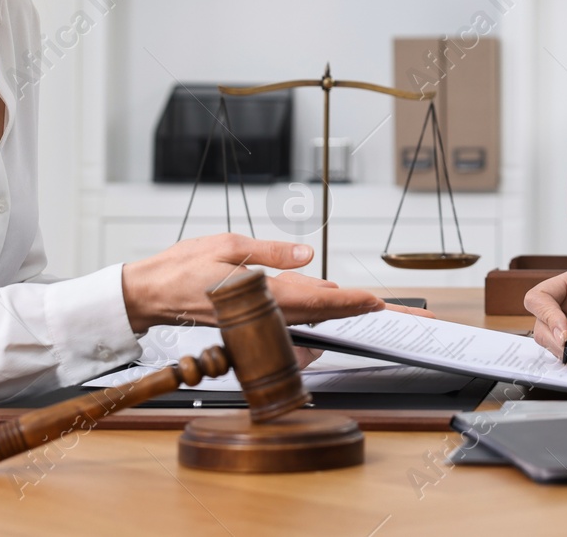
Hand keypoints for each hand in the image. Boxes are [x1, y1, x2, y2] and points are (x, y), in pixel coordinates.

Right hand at [121, 234, 383, 331]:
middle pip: (330, 315)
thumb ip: (269, 252)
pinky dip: (325, 310)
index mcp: (261, 294)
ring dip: (353, 313)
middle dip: (371, 315)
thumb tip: (306, 255)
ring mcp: (265, 319)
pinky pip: (302, 317)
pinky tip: (339, 298)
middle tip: (415, 320)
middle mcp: (268, 313)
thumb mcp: (227, 245)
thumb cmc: (184, 268)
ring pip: (320, 317)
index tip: (379, 302)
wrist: (152, 295)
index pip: (316, 300)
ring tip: (390, 310)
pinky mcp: (260, 318)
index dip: (351, 302)